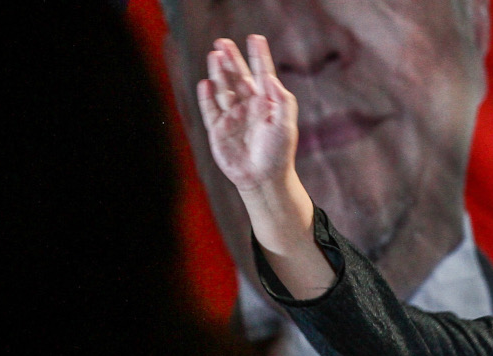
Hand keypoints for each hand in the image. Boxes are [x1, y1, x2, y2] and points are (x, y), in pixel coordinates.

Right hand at [197, 35, 296, 193]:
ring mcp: (232, 116)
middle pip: (237, 76)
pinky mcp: (218, 129)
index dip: (258, 56)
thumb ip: (282, 101)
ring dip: (218, 72)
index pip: (262, 74)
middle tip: (223, 42)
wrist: (263, 179)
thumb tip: (271, 78)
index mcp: (266, 102)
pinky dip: (206, 96)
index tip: (255, 38)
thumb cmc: (278, 153)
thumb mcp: (286, 125)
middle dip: (231, 59)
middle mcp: (247, 105)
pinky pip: (210, 109)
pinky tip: (206, 83)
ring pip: (222, 89)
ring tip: (215, 55)